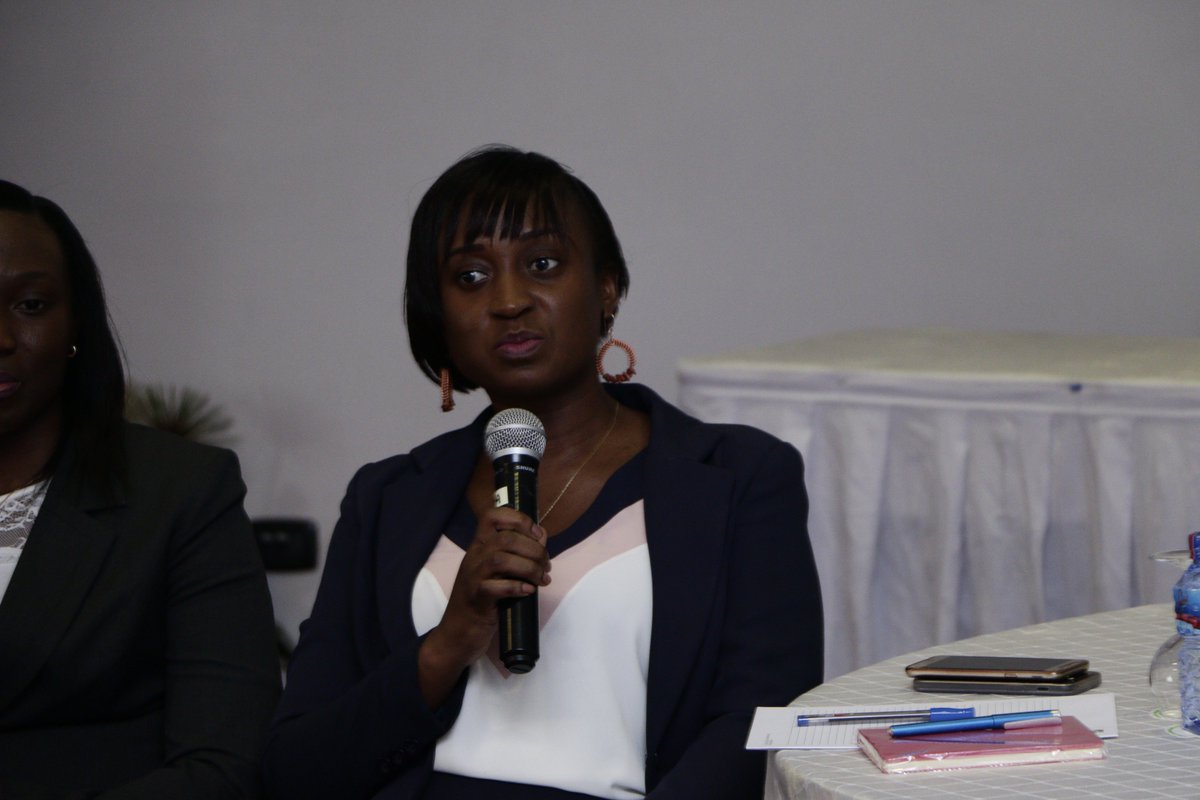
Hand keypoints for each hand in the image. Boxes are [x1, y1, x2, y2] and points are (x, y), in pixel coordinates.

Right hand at [419, 507, 549, 702]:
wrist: (457, 634)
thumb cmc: (482, 600)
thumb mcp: (498, 573)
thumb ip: (516, 554)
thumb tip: (542, 536)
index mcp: (479, 546)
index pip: (492, 516)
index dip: (518, 519)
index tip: (537, 534)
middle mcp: (474, 556)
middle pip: (505, 538)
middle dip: (534, 549)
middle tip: (546, 565)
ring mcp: (472, 577)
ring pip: (501, 559)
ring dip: (529, 567)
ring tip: (542, 579)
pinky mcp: (476, 599)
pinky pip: (496, 587)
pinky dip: (517, 587)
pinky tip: (528, 591)